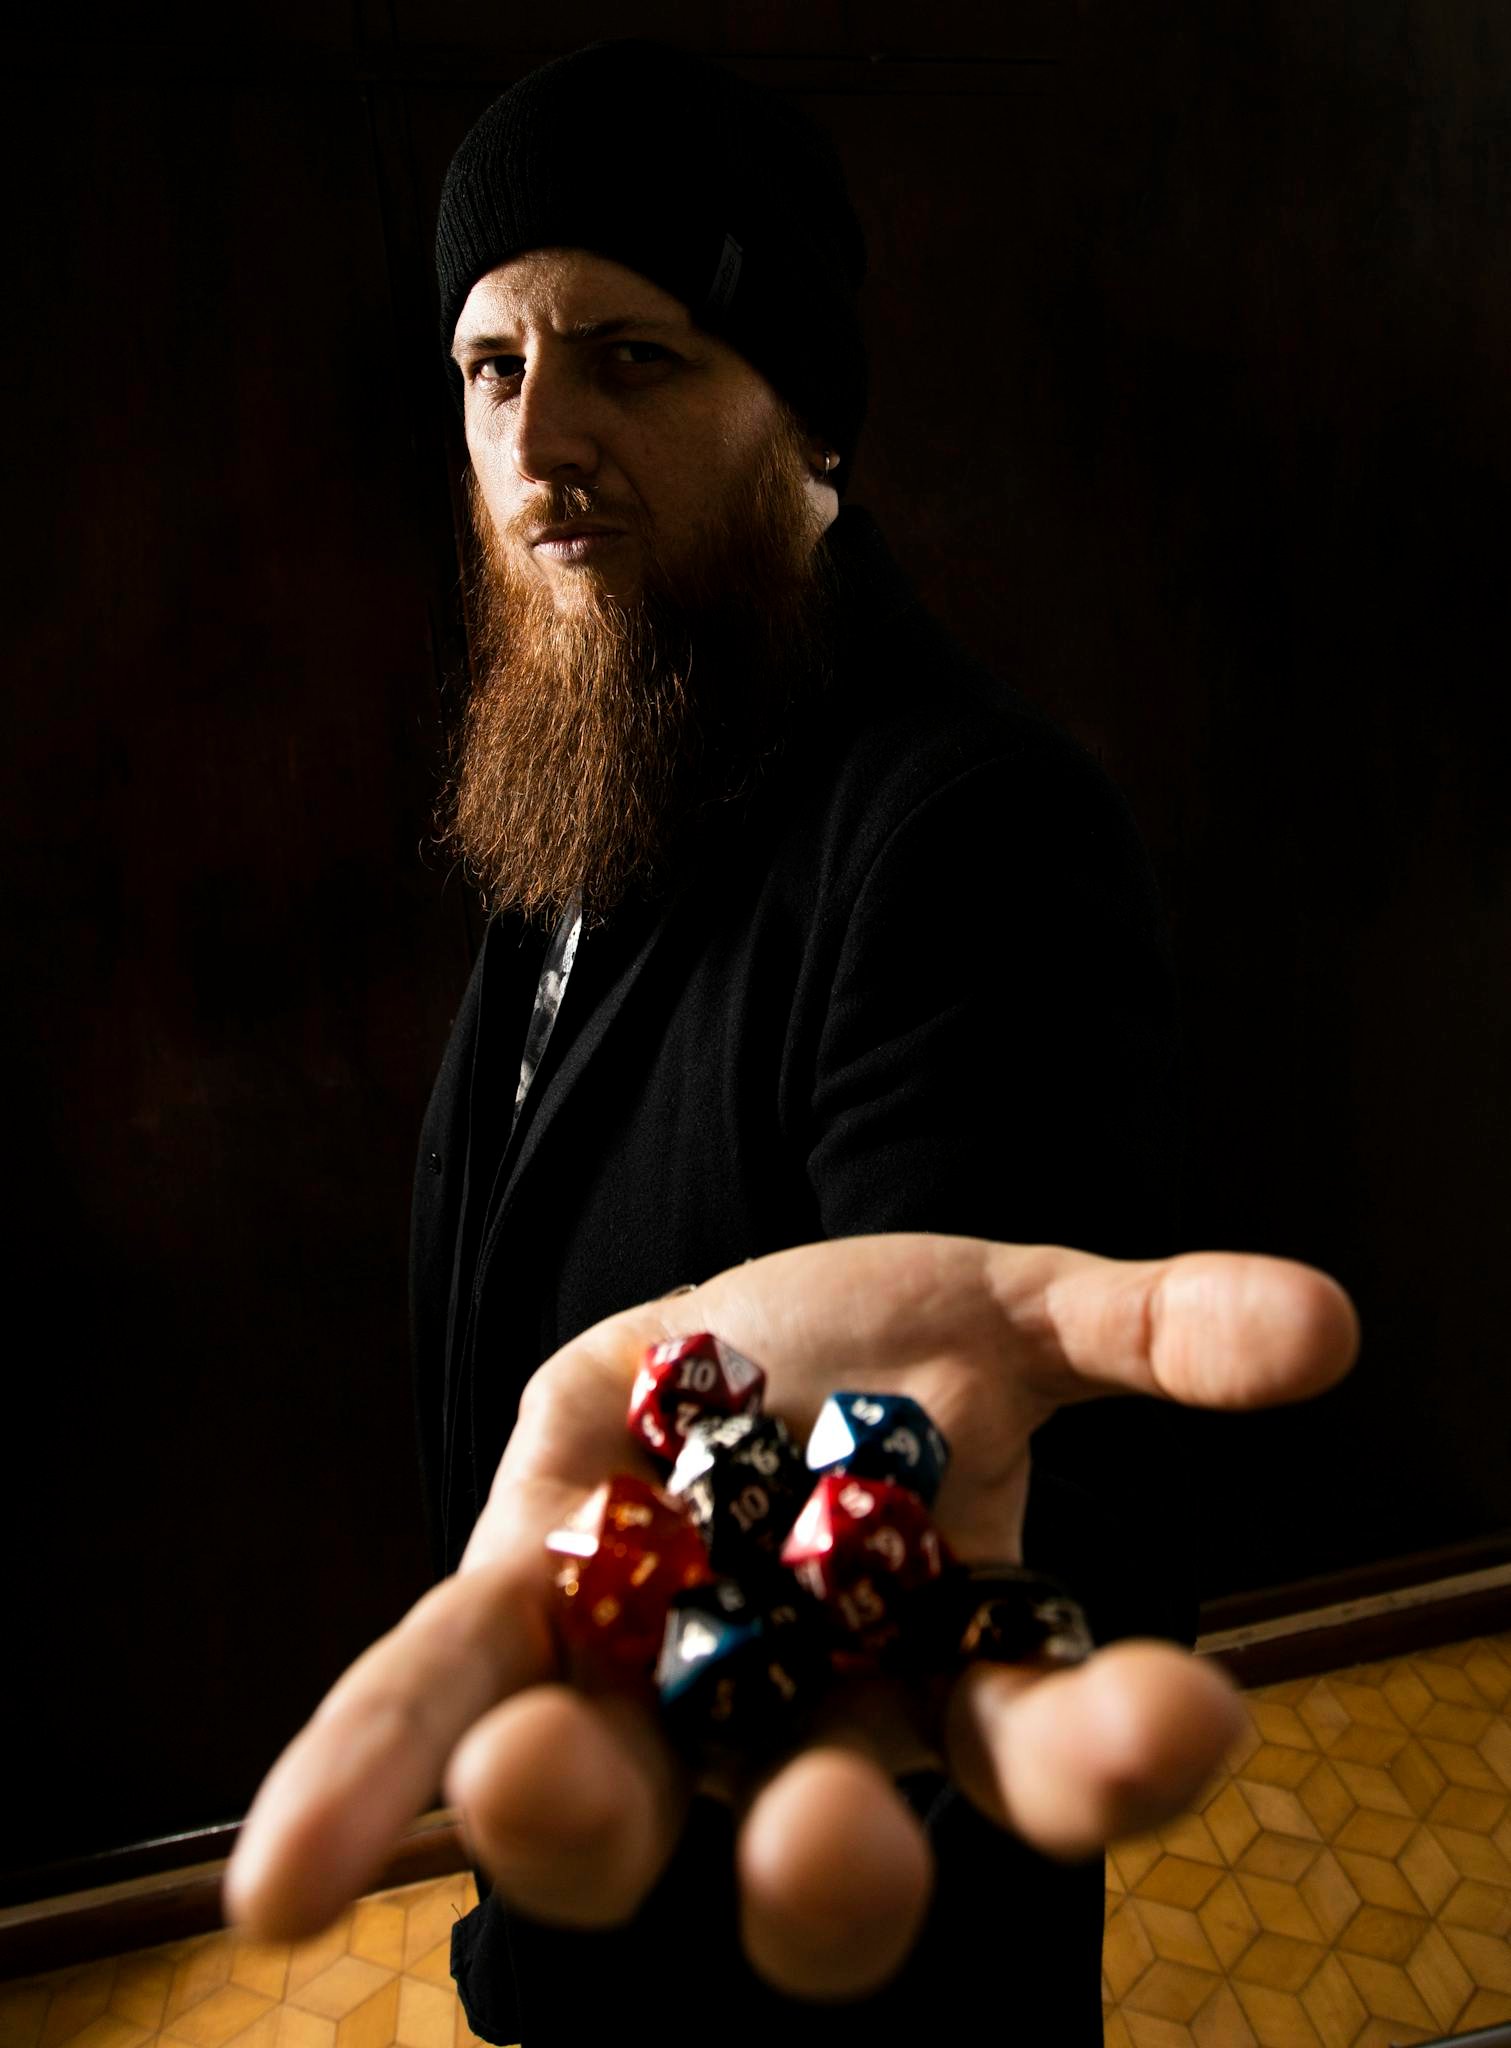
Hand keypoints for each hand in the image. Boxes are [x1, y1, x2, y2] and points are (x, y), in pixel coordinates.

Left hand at [223, 1234, 1357, 2000]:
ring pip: (605, 1810)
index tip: (1181, 1712)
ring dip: (571, 1817)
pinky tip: (285, 1879)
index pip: (1049, 1756)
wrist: (734, 1342)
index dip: (1116, 1751)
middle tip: (829, 1832)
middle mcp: (795, 1733)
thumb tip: (1322, 1318)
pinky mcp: (501, 1623)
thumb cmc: (889, 1352)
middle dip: (834, 1866)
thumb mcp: (1012, 1315)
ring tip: (526, 1769)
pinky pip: (421, 1706)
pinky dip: (357, 1782)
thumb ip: (1150, 1328)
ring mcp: (638, 1694)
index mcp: (943, 1680)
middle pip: (821, 1857)